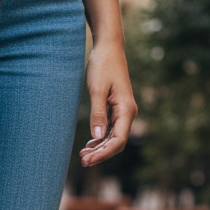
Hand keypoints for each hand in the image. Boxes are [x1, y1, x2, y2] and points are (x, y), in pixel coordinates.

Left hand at [79, 41, 136, 167]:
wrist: (108, 48)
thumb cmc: (103, 65)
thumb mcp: (97, 89)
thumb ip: (97, 114)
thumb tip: (98, 137)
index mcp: (126, 109)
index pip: (118, 140)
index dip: (104, 153)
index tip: (88, 160)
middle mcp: (127, 112)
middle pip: (117, 142)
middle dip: (101, 154)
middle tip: (82, 161)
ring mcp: (122, 111)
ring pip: (113, 137)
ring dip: (99, 148)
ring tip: (83, 155)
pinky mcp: (116, 108)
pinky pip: (110, 129)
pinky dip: (100, 138)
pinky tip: (89, 144)